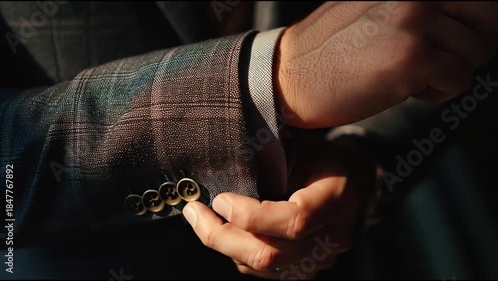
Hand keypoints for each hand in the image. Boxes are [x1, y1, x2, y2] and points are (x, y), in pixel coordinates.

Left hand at [182, 142, 375, 278]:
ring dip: (224, 245)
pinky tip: (223, 232)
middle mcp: (331, 237)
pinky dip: (237, 253)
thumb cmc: (325, 158)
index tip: (220, 199)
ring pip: (263, 267)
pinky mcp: (306, 268)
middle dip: (222, 237)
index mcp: (337, 200)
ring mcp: (319, 259)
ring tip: (200, 220)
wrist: (353, 180)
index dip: (252, 216)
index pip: (294, 221)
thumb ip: (274, 163)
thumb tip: (227, 168)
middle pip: (271, 254)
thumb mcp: (306, 148)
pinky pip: (265, 271)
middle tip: (194, 213)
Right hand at [276, 1, 497, 128]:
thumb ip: (414, 6)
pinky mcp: (413, 58)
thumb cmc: (328, 49)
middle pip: (488, 18)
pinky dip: (438, 93)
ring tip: (413, 75)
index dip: (473, 23)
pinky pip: (459, 80)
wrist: (290, 75)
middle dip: (470, 45)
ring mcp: (415, 22)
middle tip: (441, 61)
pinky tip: (406, 89)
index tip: (454, 40)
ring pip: (476, 52)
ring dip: (450, 71)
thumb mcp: (372, 8)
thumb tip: (456, 17)